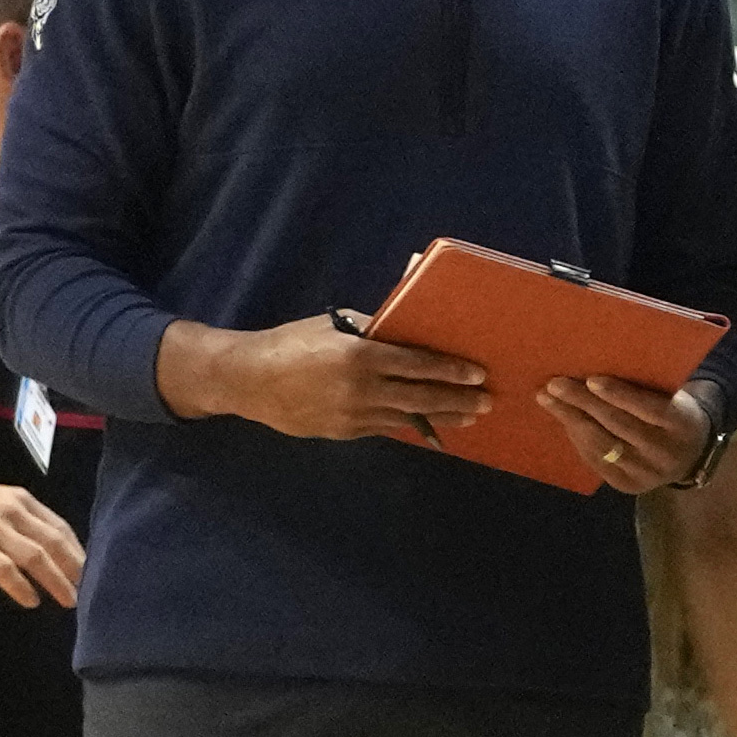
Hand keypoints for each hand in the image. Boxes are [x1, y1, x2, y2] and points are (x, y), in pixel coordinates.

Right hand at [0, 479, 84, 606]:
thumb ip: (18, 519)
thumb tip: (45, 546)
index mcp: (19, 500)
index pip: (59, 526)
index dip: (77, 550)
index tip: (87, 569)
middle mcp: (11, 511)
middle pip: (53, 543)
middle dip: (74, 568)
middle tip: (87, 589)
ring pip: (36, 557)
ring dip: (56, 581)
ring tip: (68, 600)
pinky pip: (5, 570)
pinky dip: (21, 587)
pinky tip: (31, 601)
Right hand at [180, 314, 484, 440]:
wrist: (248, 380)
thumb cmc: (292, 342)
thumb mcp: (334, 325)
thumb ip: (374, 324)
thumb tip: (409, 303)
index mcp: (359, 356)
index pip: (416, 364)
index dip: (450, 371)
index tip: (477, 374)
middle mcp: (361, 390)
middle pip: (420, 398)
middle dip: (458, 401)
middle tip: (487, 402)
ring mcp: (353, 415)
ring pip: (407, 419)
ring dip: (441, 419)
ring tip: (469, 418)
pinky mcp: (344, 432)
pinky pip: (386, 429)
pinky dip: (410, 426)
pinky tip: (430, 426)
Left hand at [542, 376, 712, 492]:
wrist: (689, 456)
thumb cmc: (674, 413)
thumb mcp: (674, 398)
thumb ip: (647, 387)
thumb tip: (596, 368)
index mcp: (681, 424)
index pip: (649, 408)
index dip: (619, 394)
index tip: (591, 379)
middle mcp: (664, 453)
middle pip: (619, 425)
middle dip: (583, 403)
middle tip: (555, 385)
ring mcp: (646, 474)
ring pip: (602, 444)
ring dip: (571, 420)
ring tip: (548, 400)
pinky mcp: (628, 485)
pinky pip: (596, 460)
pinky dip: (577, 438)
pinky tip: (564, 421)